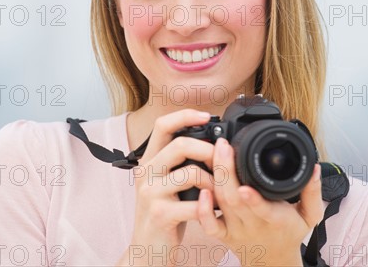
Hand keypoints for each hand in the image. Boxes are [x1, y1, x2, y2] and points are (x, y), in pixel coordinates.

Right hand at [116, 109, 214, 266]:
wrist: (147, 251)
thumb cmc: (163, 214)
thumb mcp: (165, 183)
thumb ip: (179, 163)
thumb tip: (211, 142)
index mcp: (149, 161)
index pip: (162, 125)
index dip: (185, 115)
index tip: (207, 116)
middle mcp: (146, 173)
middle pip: (180, 145)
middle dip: (208, 150)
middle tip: (221, 160)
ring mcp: (151, 194)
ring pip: (191, 173)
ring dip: (213, 182)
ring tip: (219, 191)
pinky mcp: (160, 215)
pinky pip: (194, 203)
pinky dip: (210, 205)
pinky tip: (212, 208)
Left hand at [197, 138, 323, 266]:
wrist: (273, 260)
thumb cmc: (290, 232)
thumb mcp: (310, 215)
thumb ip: (313, 191)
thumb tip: (314, 167)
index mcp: (277, 220)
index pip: (264, 211)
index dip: (254, 200)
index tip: (245, 187)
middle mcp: (254, 225)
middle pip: (235, 200)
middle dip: (227, 171)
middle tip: (224, 146)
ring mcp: (236, 230)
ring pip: (222, 205)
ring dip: (215, 178)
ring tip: (214, 152)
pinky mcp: (223, 234)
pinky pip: (210, 225)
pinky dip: (203, 210)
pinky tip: (201, 191)